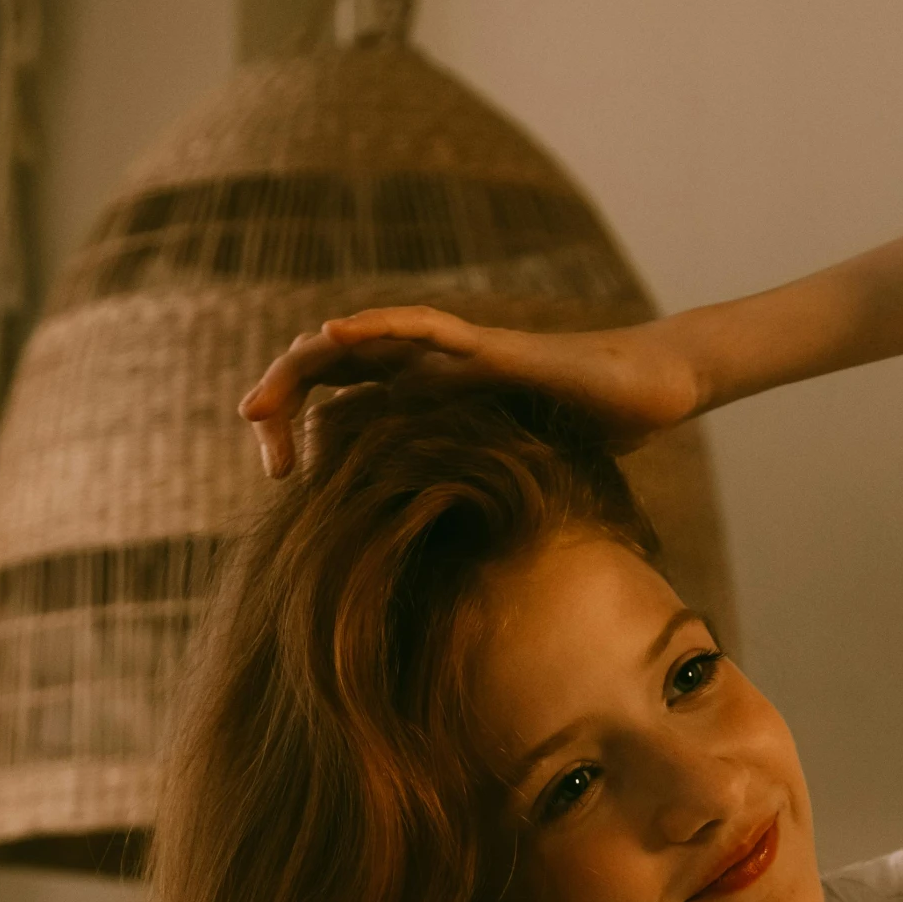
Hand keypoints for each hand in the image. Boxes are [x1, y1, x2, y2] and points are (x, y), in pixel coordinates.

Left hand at [237, 306, 703, 476]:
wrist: (642, 395)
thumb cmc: (581, 438)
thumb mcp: (499, 484)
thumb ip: (455, 506)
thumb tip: (414, 573)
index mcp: (420, 402)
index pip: (336, 406)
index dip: (297, 434)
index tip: (278, 480)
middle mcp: (423, 370)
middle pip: (329, 370)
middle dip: (282, 401)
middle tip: (260, 448)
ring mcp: (451, 353)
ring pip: (358, 342)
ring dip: (302, 366)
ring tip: (261, 401)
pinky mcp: (486, 347)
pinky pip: (422, 329)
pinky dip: (376, 328)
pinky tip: (335, 337)